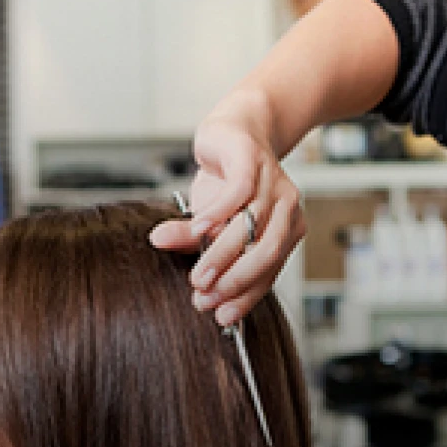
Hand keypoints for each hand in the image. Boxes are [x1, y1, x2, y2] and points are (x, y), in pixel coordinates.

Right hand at [150, 96, 305, 326]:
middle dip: (235, 281)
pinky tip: (197, 231)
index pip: (269, 271)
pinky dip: (217, 216)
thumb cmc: (226, 181)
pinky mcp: (253, 162)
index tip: (222, 317)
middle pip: (266, 254)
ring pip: (252, 229)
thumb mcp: (207, 219)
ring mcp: (274, 184)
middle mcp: (287, 210)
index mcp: (285, 230)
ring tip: (198, 274)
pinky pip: (238, 195)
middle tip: (204, 296)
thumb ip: (190, 238)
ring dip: (222, 256)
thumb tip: (159, 246)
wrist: (235, 129)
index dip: (245, 295)